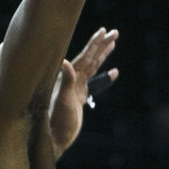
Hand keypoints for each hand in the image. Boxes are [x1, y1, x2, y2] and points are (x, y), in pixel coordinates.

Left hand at [50, 27, 118, 153]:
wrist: (54, 137)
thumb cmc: (56, 120)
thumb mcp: (63, 100)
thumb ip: (66, 81)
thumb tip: (64, 61)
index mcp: (70, 77)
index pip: (86, 56)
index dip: (95, 44)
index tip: (104, 32)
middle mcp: (73, 79)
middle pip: (91, 57)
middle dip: (102, 45)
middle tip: (114, 32)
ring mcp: (76, 88)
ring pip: (93, 67)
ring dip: (102, 55)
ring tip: (113, 43)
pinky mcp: (79, 97)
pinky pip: (94, 83)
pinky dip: (105, 77)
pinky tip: (114, 72)